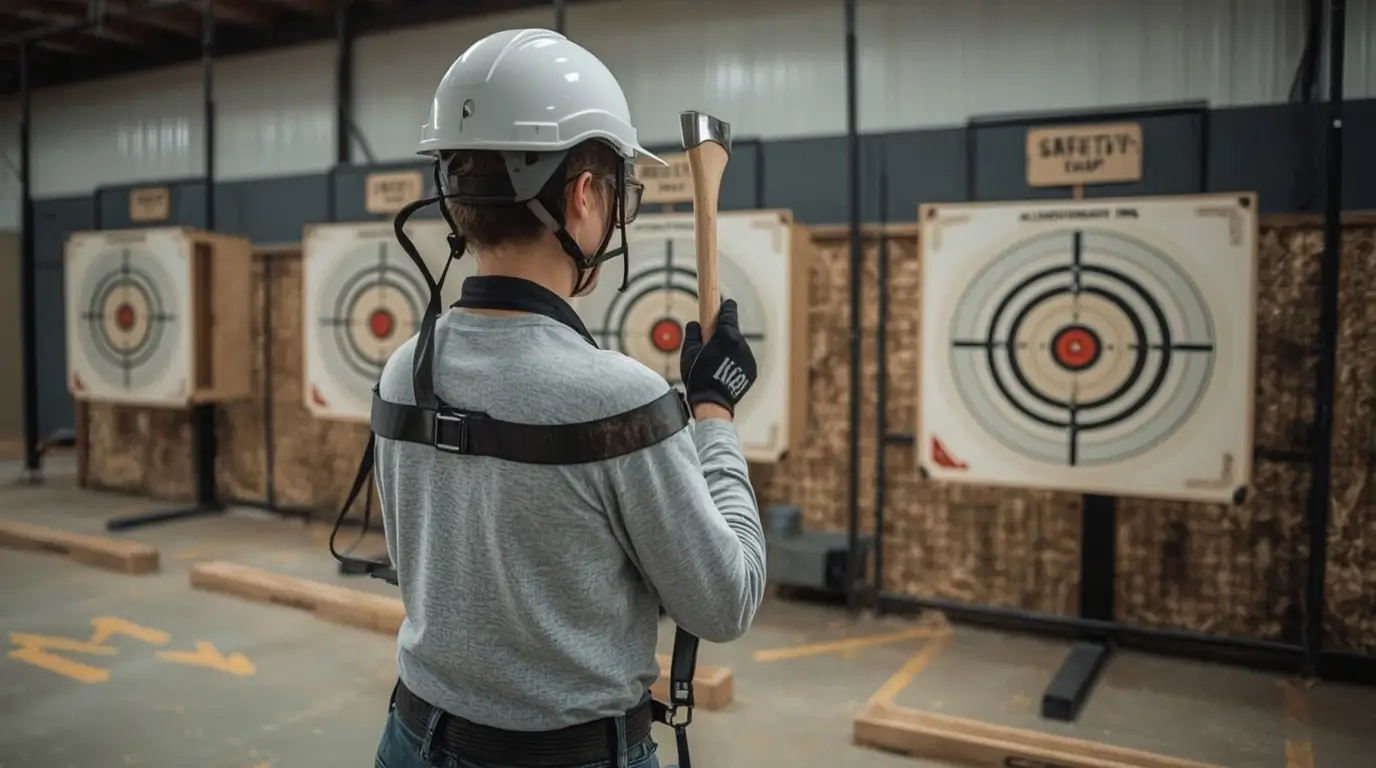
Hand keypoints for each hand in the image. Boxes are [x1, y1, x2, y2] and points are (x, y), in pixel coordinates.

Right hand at [679, 298, 757, 414]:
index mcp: (726, 335)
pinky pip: (742, 359)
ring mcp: (748, 357)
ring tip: (715, 364)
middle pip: (732, 331)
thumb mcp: (688, 352)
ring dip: (728, 349)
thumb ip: (692, 334)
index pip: (729, 312)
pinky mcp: (752, 370)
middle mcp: (741, 343)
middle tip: (710, 345)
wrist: (714, 403)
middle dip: (722, 334)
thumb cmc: (699, 377)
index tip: (725, 303)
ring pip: (737, 346)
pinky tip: (723, 372)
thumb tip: (695, 324)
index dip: (725, 307)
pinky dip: (734, 362)